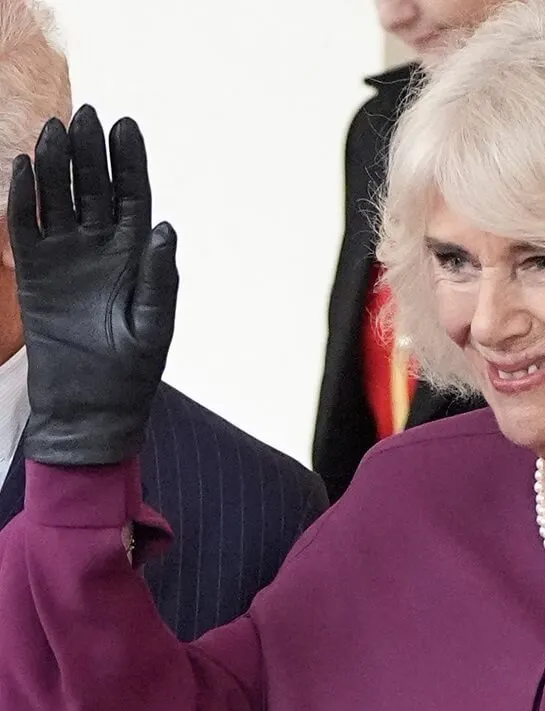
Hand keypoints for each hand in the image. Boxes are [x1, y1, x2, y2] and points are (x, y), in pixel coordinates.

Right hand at [7, 105, 177, 465]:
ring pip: (59, 200)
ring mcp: (66, 257)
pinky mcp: (33, 272)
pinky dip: (22, 198)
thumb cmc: (131, 370)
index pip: (135, 198)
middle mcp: (101, 249)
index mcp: (138, 256)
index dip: (130, 162)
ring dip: (56, 166)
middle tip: (87, 114)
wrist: (89, 407)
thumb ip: (160, 276)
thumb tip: (167, 227)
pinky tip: (22, 167)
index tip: (126, 126)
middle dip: (92, 153)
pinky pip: (25, 227)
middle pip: (96, 189)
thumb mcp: (153, 323)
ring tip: (54, 130)